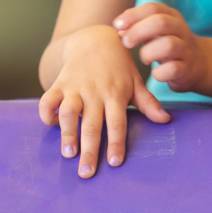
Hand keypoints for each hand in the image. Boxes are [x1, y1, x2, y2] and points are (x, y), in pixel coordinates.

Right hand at [38, 24, 171, 177]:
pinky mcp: (60, 83)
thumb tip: (166, 120)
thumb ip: (148, 103)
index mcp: (116, 95)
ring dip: (67, 133)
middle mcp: (95, 93)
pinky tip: (49, 125)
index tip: (114, 163)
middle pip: (92, 125)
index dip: (115, 143)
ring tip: (68, 153)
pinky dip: (46, 112)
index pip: (117, 123)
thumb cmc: (119, 66)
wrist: (95, 39)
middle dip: (89, 150)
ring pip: (68, 113)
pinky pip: (48, 99)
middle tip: (86, 173)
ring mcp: (76, 88)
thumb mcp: (136, 82)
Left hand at [114, 2, 208, 92]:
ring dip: (148, 53)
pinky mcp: (188, 69)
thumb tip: (119, 27)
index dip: (132, 15)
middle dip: (138, 31)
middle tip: (126, 43)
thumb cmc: (168, 44)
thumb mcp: (157, 30)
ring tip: (144, 59)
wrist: (199, 64)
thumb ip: (138, 26)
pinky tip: (155, 73)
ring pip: (168, 45)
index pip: (153, 8)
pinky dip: (159, 73)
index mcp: (172, 17)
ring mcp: (186, 50)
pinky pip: (173, 69)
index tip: (117, 26)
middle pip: (161, 23)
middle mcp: (181, 30)